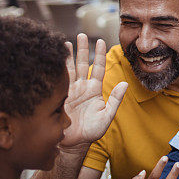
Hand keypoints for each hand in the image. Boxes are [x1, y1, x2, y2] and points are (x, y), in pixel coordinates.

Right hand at [61, 34, 127, 149]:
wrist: (72, 144)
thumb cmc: (92, 132)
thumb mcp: (106, 116)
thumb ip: (115, 100)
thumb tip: (125, 83)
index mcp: (95, 90)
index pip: (99, 68)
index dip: (100, 54)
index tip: (101, 40)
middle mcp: (82, 87)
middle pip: (83, 63)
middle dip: (82, 49)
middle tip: (81, 34)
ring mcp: (70, 91)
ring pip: (69, 68)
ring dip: (68, 55)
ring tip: (65, 42)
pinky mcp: (58, 96)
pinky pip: (58, 79)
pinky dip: (56, 68)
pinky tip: (53, 57)